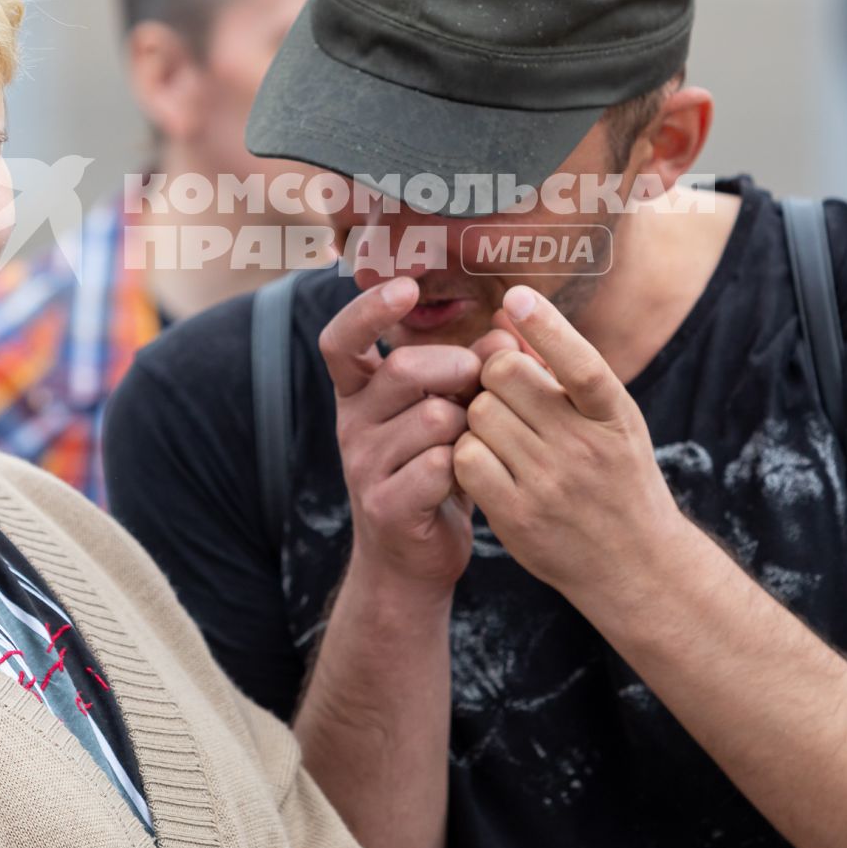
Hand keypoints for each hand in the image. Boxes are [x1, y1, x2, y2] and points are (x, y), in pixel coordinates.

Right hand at [318, 277, 513, 593]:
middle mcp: (351, 424)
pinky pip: (440, 467)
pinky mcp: (385, 506)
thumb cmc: (436, 471)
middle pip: (403, 370)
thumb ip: (473, 370)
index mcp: (358, 393)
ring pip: (432, 419)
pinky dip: (468, 468)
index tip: (406, 287)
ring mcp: (362, 467)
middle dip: (455, 368)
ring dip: (470, 427)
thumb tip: (506, 335)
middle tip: (479, 382)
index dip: (368, 309)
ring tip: (477, 443)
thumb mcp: (450, 413)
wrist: (412, 560)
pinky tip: (471, 479)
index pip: (341, 340)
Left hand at [454, 285, 680, 609]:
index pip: (581, 364)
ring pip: (479, 413)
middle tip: (504, 393)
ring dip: (478, 414)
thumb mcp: (613, 420)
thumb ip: (567, 372)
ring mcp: (550, 484)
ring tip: (501, 432)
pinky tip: (485, 461)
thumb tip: (507, 315)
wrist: (636, 565)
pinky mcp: (517, 516)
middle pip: (504, 375)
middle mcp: (586, 447)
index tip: (516, 297)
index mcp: (615, 415)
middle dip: (493, 374)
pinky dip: (465, 452)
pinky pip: (465, 459)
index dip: (547, 327)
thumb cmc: (617, 478)